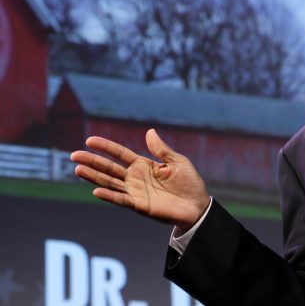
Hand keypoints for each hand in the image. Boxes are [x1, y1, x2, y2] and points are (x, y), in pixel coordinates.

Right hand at [70, 129, 209, 230]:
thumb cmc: (189, 182)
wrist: (198, 205)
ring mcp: (135, 192)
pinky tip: (96, 190)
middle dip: (92, 161)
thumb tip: (149, 131)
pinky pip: (121, 200)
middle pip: (109, 168)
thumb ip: (161, 149)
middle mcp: (135, 178)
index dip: (106, 147)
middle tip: (74, 155)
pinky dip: (109, 196)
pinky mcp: (139, 206)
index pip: (120, 154)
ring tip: (79, 169)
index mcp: (143, 165)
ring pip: (110, 183)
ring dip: (94, 177)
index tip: (90, 140)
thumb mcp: (177, 161)